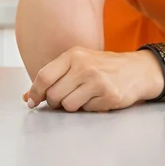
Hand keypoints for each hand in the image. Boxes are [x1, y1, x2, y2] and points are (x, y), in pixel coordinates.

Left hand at [22, 46, 163, 112]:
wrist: (136, 69)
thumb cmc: (103, 66)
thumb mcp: (78, 63)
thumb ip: (54, 76)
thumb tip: (28, 97)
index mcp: (74, 54)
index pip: (45, 75)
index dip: (35, 92)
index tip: (32, 101)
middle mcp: (84, 65)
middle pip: (54, 94)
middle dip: (55, 102)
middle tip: (65, 97)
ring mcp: (97, 80)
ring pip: (68, 105)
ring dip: (73, 105)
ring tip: (84, 95)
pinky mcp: (108, 95)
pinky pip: (86, 110)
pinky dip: (88, 108)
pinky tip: (97, 97)